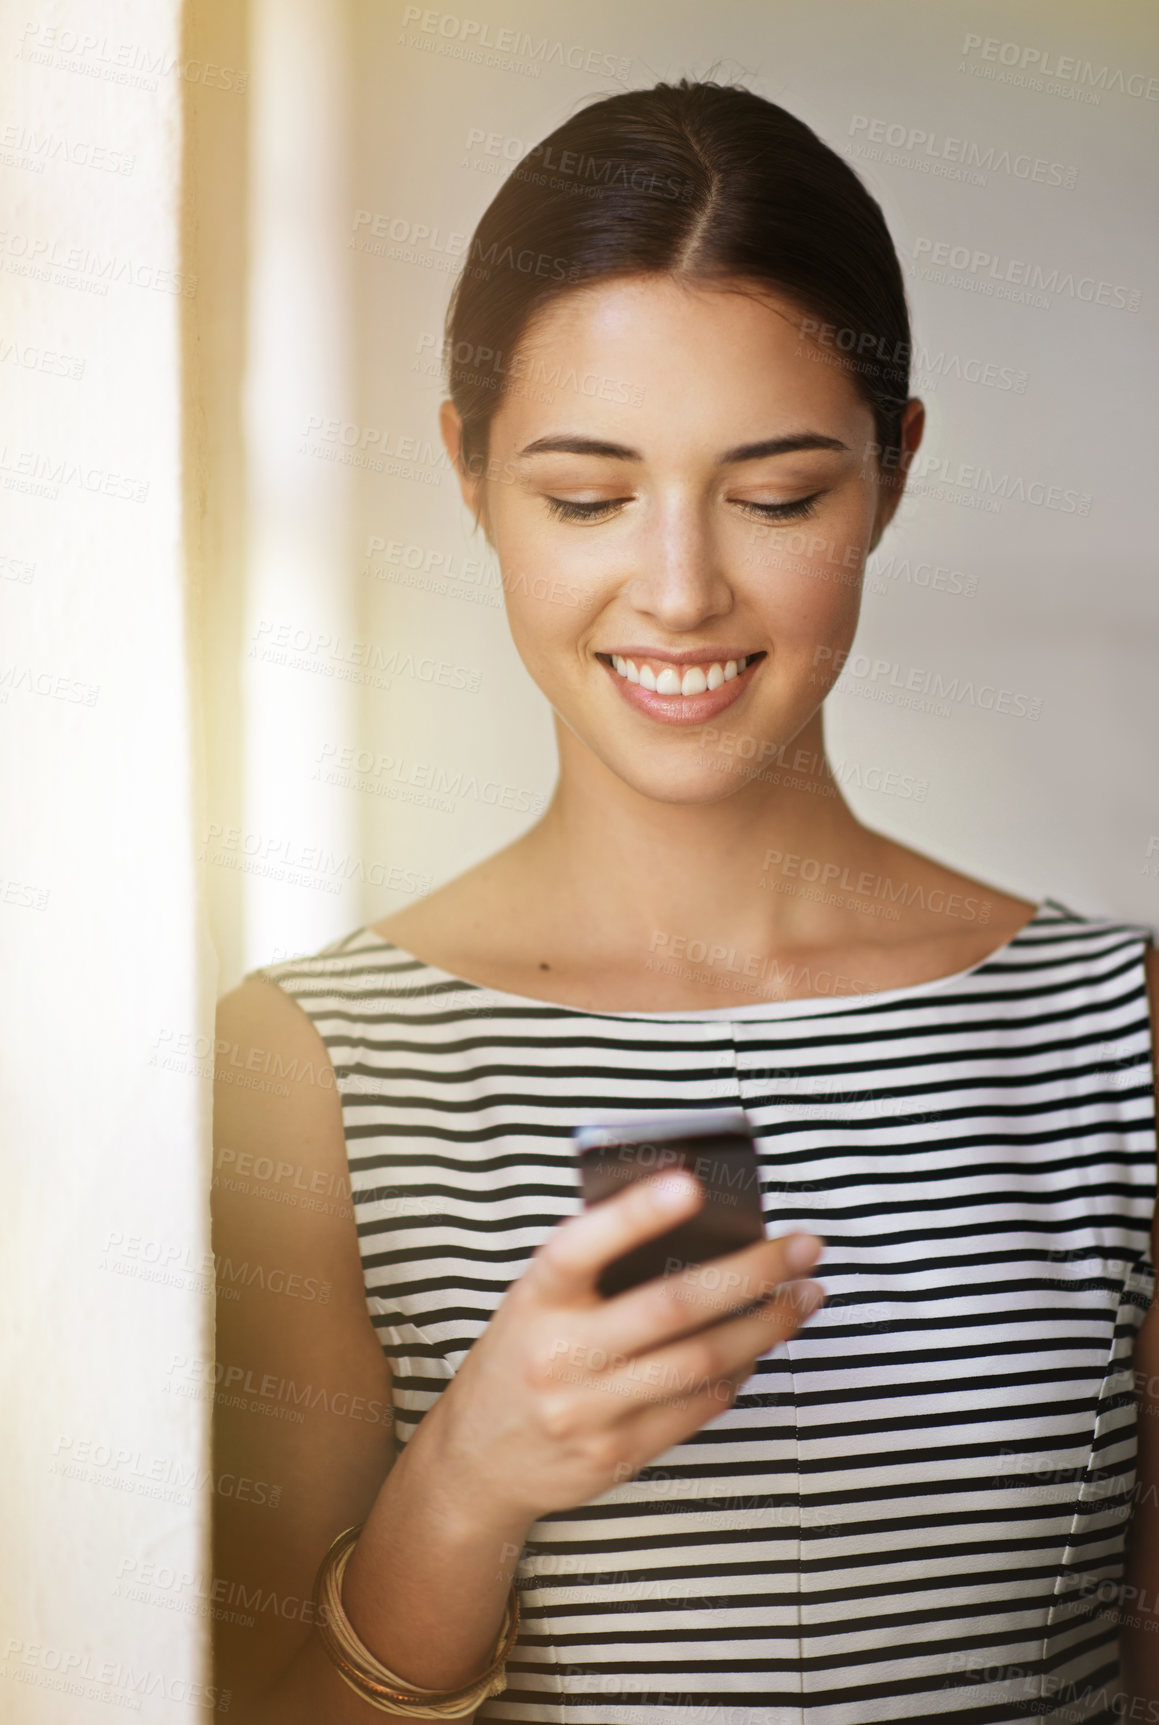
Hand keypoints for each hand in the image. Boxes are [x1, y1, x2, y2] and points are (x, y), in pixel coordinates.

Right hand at [417, 1169, 824, 1531]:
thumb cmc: (522, 1355)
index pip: (580, 1246)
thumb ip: (595, 1265)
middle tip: (803, 1246)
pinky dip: (742, 1371)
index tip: (690, 1183)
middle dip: (752, 1272)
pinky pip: (698, 1407)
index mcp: (535, 1299)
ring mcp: (588, 1411)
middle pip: (671, 1307)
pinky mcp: (618, 1453)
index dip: (634, 1214)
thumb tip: (691, 1218)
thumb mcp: (535, 1300)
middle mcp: (559, 1355)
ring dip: (767, 1324)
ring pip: (701, 1361)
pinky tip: (764, 1344)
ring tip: (806, 1294)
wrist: (478, 1461)